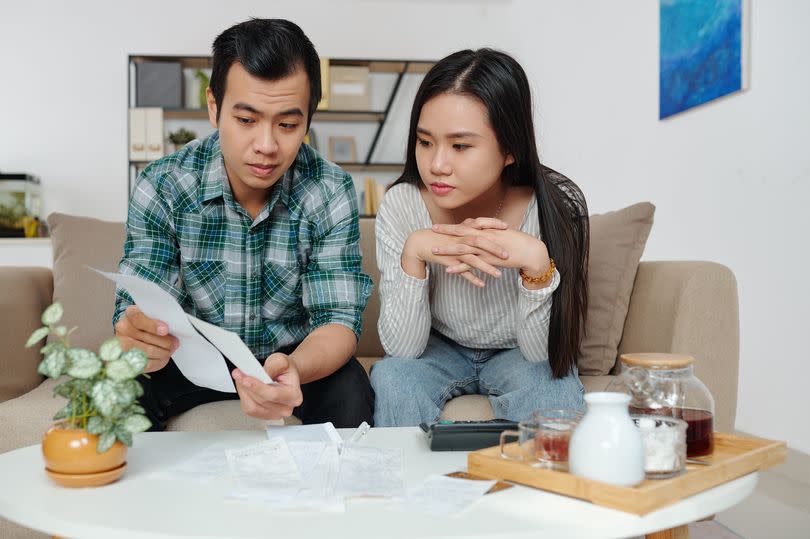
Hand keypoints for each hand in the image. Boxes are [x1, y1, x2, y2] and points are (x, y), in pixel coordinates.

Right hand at [114, 305, 178, 372]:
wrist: (135, 333)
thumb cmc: (149, 323)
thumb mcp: (153, 315)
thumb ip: (160, 318)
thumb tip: (171, 329)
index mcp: (130, 313)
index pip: (138, 318)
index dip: (153, 325)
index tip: (166, 330)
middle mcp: (123, 328)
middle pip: (147, 338)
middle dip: (166, 342)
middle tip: (175, 342)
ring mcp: (122, 344)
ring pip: (149, 351)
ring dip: (164, 352)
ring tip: (170, 350)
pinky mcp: (127, 359)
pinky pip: (146, 364)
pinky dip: (159, 361)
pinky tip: (163, 357)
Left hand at [232, 352, 303, 420]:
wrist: (285, 376)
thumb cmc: (285, 370)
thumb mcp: (281, 360)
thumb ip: (272, 366)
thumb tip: (259, 374)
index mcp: (294, 396)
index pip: (273, 395)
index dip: (257, 387)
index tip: (245, 379)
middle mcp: (286, 408)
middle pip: (260, 401)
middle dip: (246, 386)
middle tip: (238, 373)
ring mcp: (275, 414)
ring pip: (252, 407)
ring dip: (243, 392)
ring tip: (241, 379)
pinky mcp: (263, 416)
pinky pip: (248, 409)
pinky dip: (244, 397)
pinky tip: (245, 387)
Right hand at [402, 218, 509, 286]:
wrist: (422, 242)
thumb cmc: (440, 236)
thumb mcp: (456, 230)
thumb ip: (468, 227)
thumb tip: (480, 224)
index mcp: (463, 229)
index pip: (481, 224)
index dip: (494, 225)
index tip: (507, 227)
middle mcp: (461, 239)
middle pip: (480, 242)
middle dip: (494, 249)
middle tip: (508, 255)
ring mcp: (455, 252)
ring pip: (473, 260)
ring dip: (486, 268)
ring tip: (499, 275)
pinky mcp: (450, 262)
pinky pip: (462, 272)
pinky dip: (472, 278)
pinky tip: (482, 285)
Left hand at [430, 223, 550, 284]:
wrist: (531, 251)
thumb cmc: (518, 243)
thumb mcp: (501, 236)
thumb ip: (490, 234)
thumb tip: (481, 233)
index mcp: (487, 230)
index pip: (465, 226)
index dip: (451, 226)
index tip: (439, 226)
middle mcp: (484, 237)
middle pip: (461, 233)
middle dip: (445, 232)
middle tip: (431, 230)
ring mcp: (486, 249)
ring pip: (463, 248)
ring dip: (448, 250)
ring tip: (434, 252)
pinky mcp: (489, 261)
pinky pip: (472, 265)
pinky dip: (460, 268)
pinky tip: (449, 271)